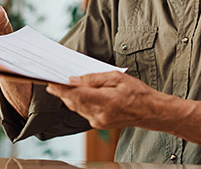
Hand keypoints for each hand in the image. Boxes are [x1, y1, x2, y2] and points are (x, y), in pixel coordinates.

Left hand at [45, 71, 163, 128]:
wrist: (150, 112)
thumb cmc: (137, 92)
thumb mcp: (117, 77)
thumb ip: (94, 78)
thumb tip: (74, 79)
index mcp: (105, 101)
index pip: (76, 96)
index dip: (61, 89)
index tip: (50, 82)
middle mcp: (100, 115)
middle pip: (73, 103)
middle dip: (61, 92)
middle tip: (52, 81)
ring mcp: (99, 122)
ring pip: (76, 108)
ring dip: (68, 97)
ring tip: (61, 86)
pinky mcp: (99, 124)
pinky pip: (83, 112)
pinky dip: (78, 102)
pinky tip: (76, 94)